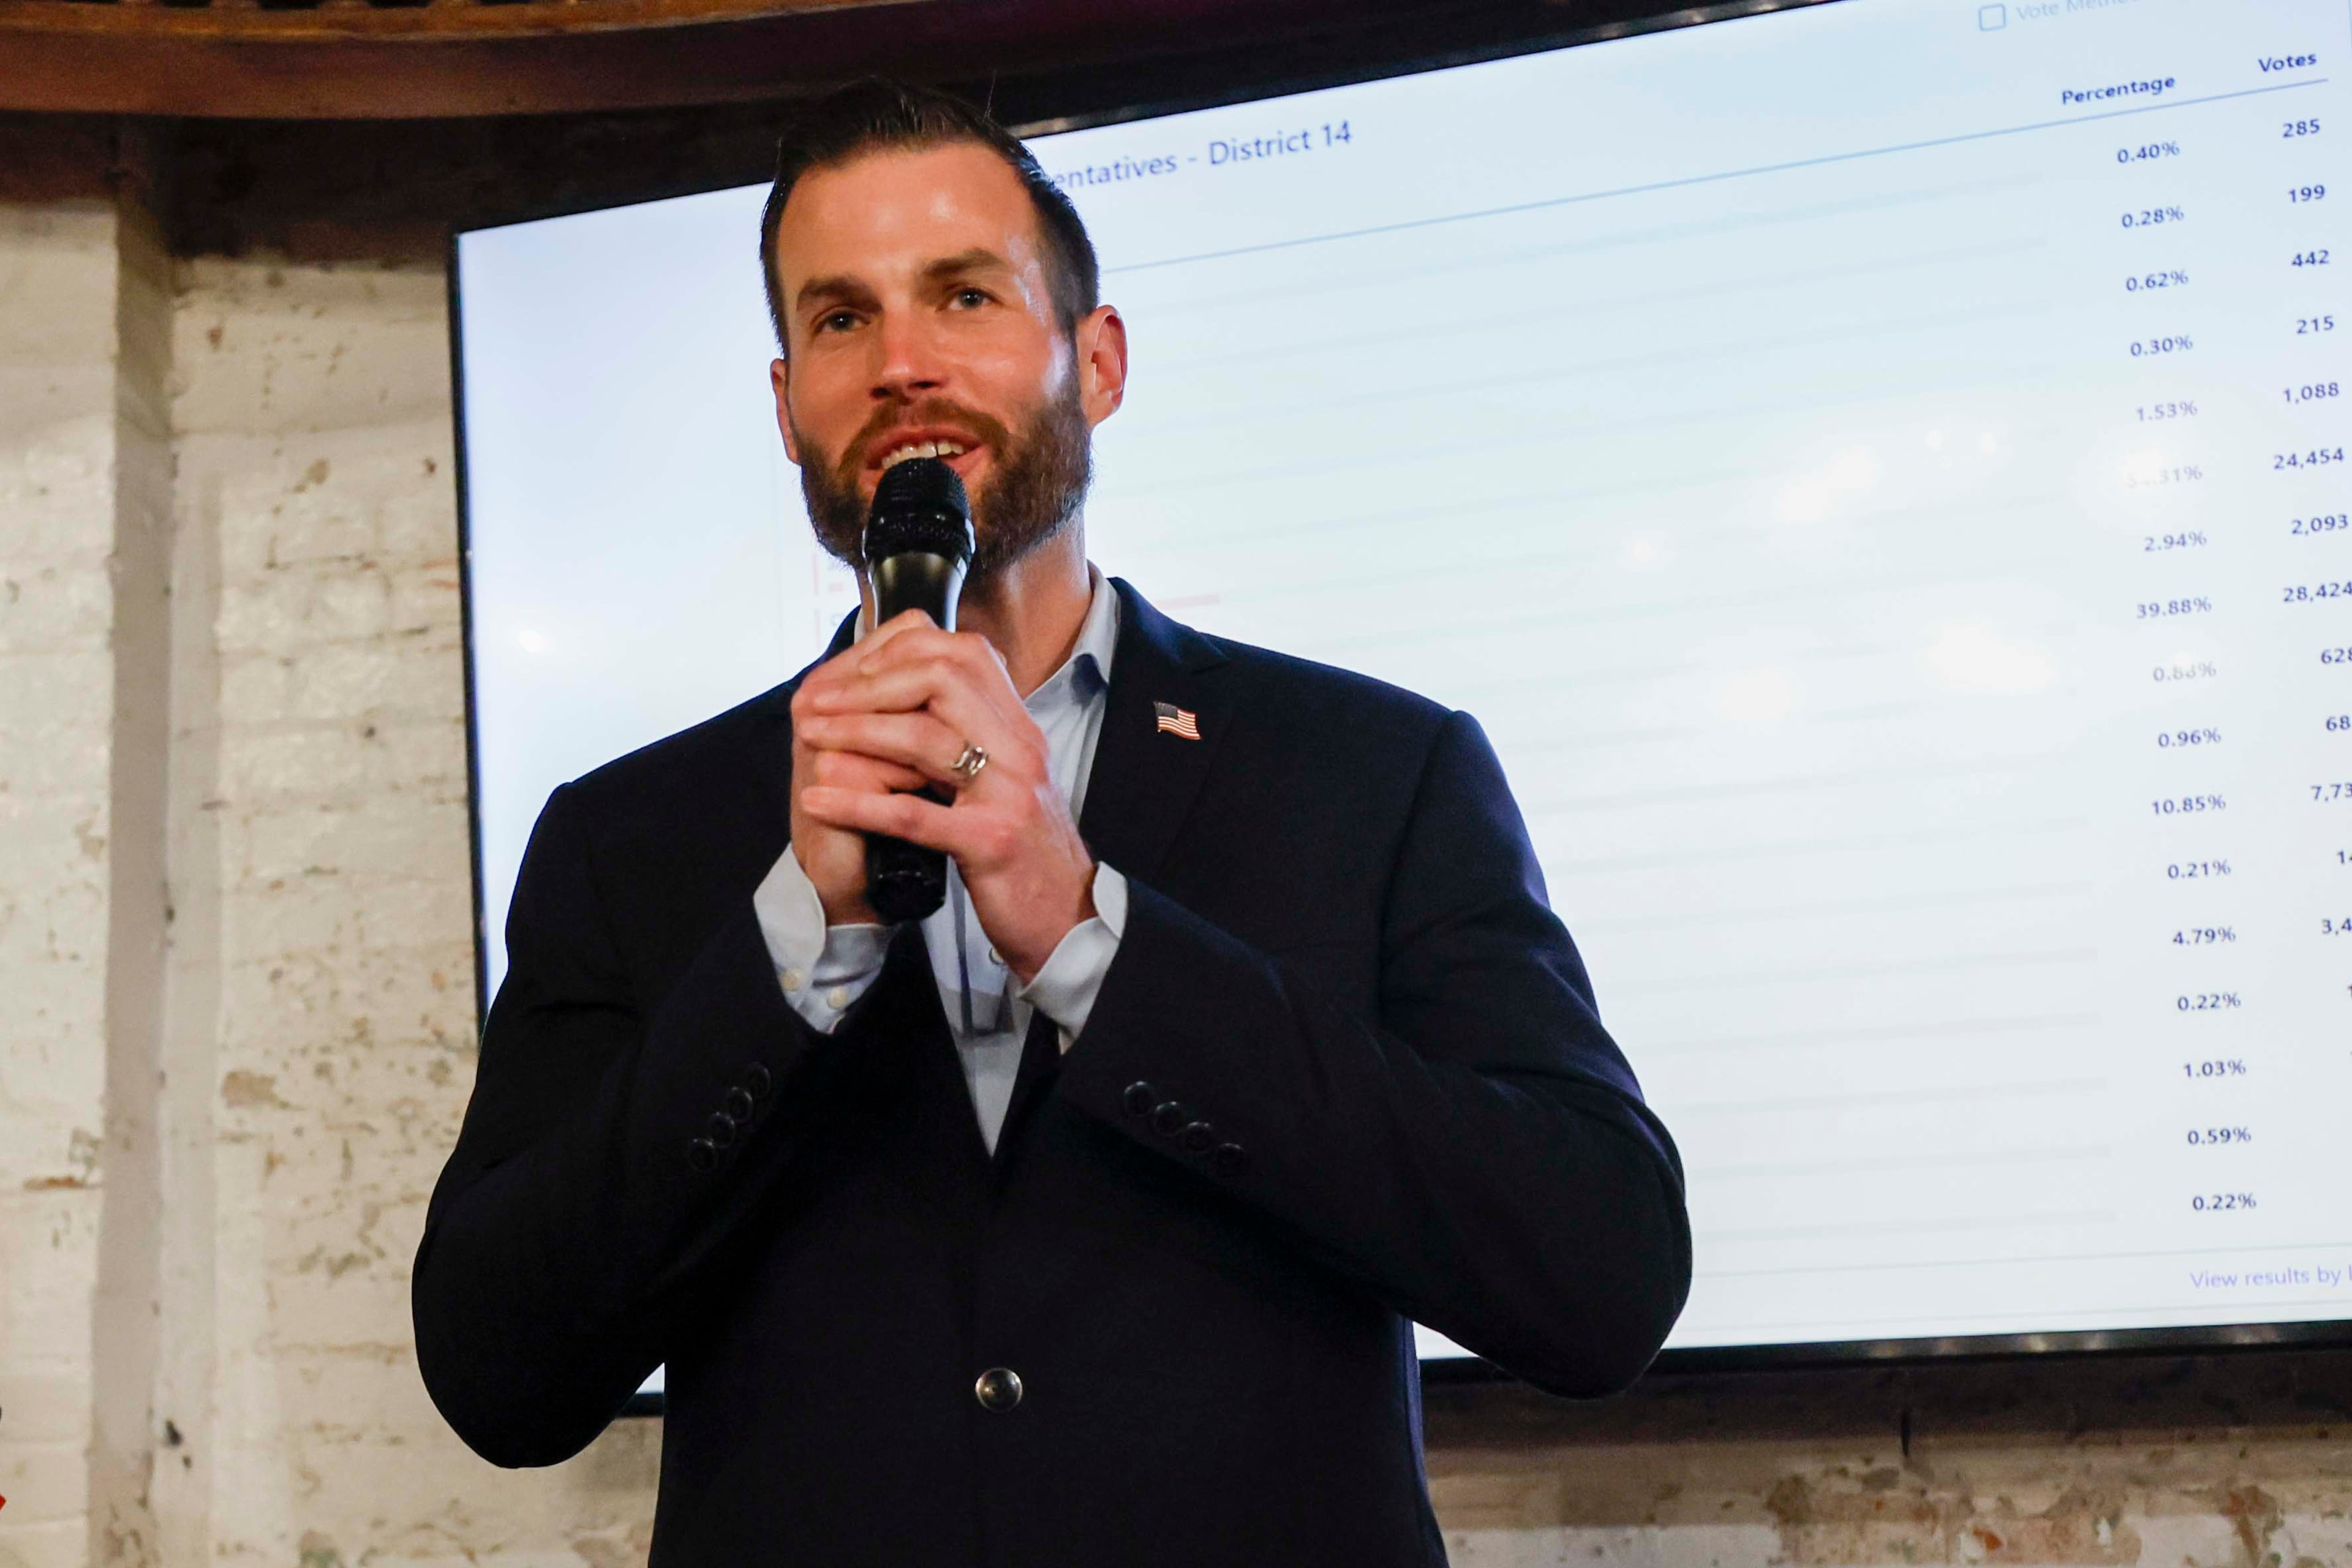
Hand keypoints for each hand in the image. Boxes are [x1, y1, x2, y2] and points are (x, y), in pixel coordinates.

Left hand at [792, 611, 1095, 981]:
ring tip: (809, 737)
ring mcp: (1008, 794)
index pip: (965, 654)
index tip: (854, 672)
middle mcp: (1019, 750)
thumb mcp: (1007, 780)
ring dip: (855, 732)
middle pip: (942, 678)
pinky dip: (858, 803)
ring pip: (924, 737)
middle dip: (870, 684)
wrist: (1070, 917)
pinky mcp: (990, 843)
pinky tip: (818, 800)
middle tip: (819, 702)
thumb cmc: (1026, 851)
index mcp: (1019, 730)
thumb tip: (916, 696)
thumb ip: (974, 737)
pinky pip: (914, 815)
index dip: (903, 651)